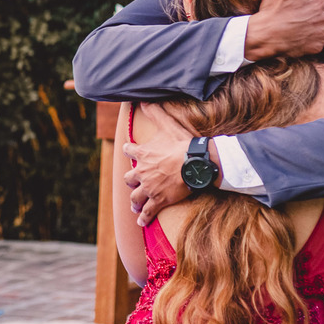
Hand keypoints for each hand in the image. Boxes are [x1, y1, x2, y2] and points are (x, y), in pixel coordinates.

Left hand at [121, 104, 200, 225]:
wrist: (195, 163)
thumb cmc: (182, 144)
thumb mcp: (167, 125)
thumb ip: (155, 113)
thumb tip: (143, 100)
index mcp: (142, 153)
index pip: (129, 150)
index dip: (129, 150)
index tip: (129, 150)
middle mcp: (142, 172)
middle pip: (128, 178)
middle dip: (131, 180)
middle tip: (133, 183)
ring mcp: (149, 187)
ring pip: (135, 197)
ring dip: (135, 201)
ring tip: (135, 206)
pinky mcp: (159, 200)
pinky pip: (148, 212)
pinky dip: (144, 218)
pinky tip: (141, 223)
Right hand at [245, 0, 323, 59]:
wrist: (264, 35)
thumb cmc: (273, 10)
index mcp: (319, 0)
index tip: (290, 4)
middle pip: (317, 12)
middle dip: (306, 12)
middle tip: (290, 15)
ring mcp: (321, 33)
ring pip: (316, 26)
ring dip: (307, 26)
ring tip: (291, 26)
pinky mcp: (316, 47)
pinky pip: (314, 42)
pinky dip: (307, 40)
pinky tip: (294, 36)